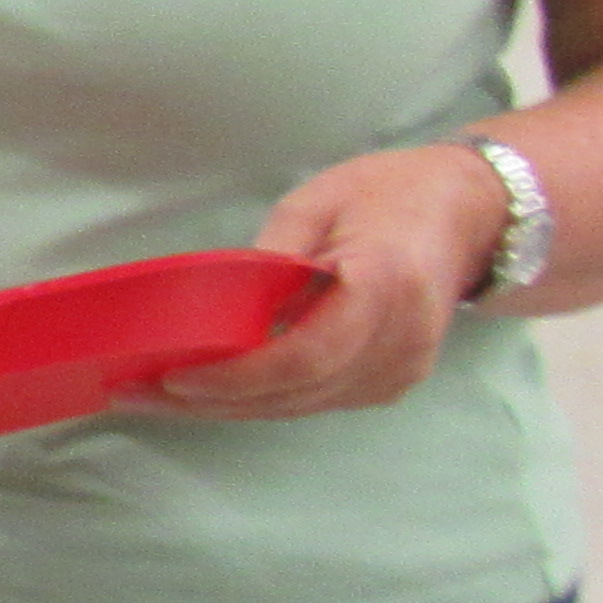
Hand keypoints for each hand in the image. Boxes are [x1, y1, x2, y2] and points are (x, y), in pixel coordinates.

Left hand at [149, 146, 495, 421]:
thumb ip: (269, 260)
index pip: (306, 355)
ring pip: (300, 406)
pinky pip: (316, 401)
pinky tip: (211, 392)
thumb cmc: (387, 194)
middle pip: (295, 392)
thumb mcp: (315, 201)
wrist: (468, 214)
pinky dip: (262, 399)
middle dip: (212, 401)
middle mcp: (401, 340)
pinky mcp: (394, 383)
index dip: (238, 376)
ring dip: (228, 407)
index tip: (176, 377)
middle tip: (134, 394)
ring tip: (154, 397)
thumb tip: (214, 307)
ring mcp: (403, 369)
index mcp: (385, 285)